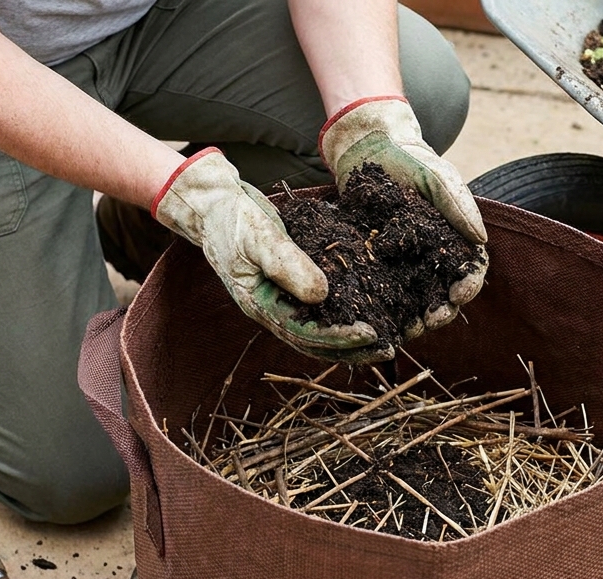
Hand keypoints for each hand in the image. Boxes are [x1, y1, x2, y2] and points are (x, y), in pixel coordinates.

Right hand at [152, 149, 386, 360]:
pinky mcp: (288, 285)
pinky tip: (363, 312)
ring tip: (381, 340)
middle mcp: (270, 310)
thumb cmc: (232, 219)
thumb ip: (288, 264)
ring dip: (347, 338)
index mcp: (260, 305)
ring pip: (317, 330)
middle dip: (351, 348)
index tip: (371, 333)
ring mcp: (278, 300)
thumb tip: (322, 295)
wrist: (215, 206)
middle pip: (314, 342)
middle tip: (387, 348)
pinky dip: (340, 315)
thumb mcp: (259, 237)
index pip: (305, 333)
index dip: (339, 337)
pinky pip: (317, 310)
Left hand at [319, 96, 487, 335]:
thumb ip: (459, 205)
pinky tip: (381, 321)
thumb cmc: (409, 161)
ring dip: (416, 319)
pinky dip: (387, 311)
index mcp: (454, 239)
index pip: (469, 269)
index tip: (459, 293)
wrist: (369, 150)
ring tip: (409, 328)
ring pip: (416, 301)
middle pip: (444, 294)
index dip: (468, 285)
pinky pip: (385, 294)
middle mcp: (432, 257)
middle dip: (443, 310)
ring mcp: (404, 264)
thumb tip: (480, 238)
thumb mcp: (437, 177)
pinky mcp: (377, 267)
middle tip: (432, 318)